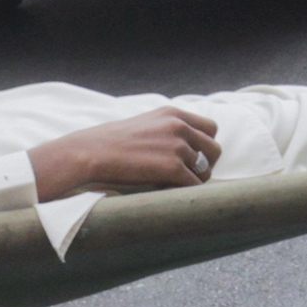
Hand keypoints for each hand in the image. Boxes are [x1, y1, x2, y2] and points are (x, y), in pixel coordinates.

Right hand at [28, 108, 221, 202]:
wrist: (91, 152)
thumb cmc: (111, 142)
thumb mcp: (144, 124)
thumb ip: (167, 129)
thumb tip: (184, 147)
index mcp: (173, 114)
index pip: (211, 128)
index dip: (205, 145)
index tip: (194, 158)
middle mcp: (179, 126)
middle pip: (214, 149)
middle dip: (206, 165)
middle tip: (189, 176)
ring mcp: (178, 146)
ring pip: (206, 170)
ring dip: (194, 181)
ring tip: (174, 186)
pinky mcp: (173, 167)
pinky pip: (194, 185)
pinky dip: (185, 192)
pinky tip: (167, 192)